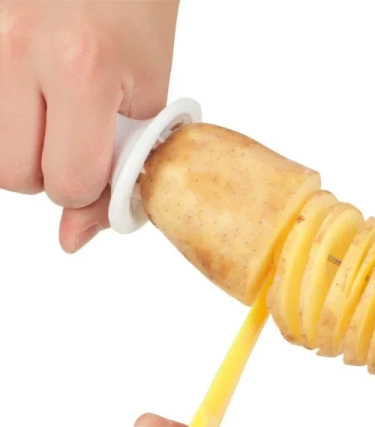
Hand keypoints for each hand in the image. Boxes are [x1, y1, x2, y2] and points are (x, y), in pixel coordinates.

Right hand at [0, 0, 178, 251]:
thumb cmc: (135, 6)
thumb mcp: (147, 90)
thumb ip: (117, 169)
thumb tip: (71, 241)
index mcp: (80, 67)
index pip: (66, 183)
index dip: (87, 184)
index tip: (99, 159)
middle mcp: (14, 46)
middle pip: (11, 177)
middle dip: (48, 170)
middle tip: (72, 132)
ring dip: (19, 149)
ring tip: (47, 108)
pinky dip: (6, 116)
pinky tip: (28, 92)